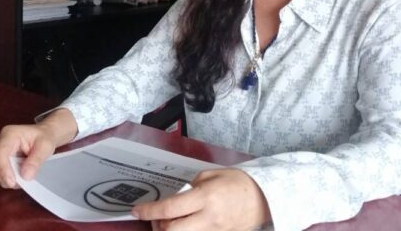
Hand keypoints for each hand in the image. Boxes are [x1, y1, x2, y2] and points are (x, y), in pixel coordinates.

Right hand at [0, 108, 77, 188]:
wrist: (44, 134)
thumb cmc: (44, 137)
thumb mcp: (45, 146)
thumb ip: (36, 160)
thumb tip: (25, 176)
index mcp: (10, 133)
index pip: (0, 153)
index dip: (4, 169)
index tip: (12, 182)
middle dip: (7, 177)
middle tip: (23, 182)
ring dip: (9, 178)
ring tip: (24, 177)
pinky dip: (9, 177)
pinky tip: (20, 176)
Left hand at [132, 168, 271, 230]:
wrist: (264, 199)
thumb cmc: (238, 182)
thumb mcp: (213, 175)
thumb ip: (192, 185)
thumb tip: (177, 196)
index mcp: (206, 197)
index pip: (170, 208)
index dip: (150, 211)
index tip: (136, 210)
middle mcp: (208, 218)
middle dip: (157, 227)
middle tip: (154, 219)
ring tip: (168, 222)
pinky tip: (183, 226)